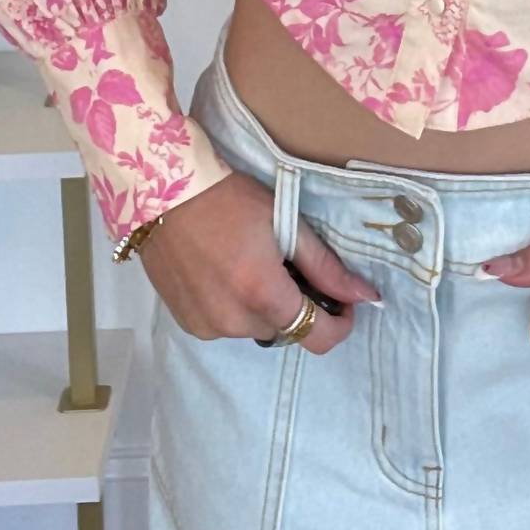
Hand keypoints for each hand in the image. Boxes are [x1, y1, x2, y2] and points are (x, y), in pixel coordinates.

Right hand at [139, 169, 381, 353]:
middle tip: (284, 264)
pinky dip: (234, 307)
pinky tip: (224, 272)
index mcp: (262, 294)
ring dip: (262, 306)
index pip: (317, 338)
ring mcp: (206, 326)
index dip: (339, 324)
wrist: (163, 191)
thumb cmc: (229, 198)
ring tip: (248, 264)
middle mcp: (233, 321)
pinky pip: (226, 326)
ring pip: (254, 328)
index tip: (343, 303)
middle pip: (285, 330)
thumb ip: (326, 267)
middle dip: (293, 303)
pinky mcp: (185, 322)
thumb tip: (366, 295)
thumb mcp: (286, 224)